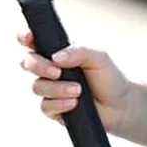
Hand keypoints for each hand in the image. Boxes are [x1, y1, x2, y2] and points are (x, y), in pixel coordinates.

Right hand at [18, 31, 132, 132]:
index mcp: (60, 52)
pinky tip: (74, 103)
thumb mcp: (99, 57)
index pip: (36, 41)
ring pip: (37, 86)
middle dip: (38, 65)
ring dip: (57, 88)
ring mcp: (50, 89)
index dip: (26, 37)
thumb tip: (56, 57)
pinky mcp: (53, 109)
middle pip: (27, 62)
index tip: (27, 37)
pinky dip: (59, 104)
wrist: (120, 106)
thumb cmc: (109, 77)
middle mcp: (51, 69)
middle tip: (57, 71)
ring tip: (78, 90)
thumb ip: (78, 51)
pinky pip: (45, 106)